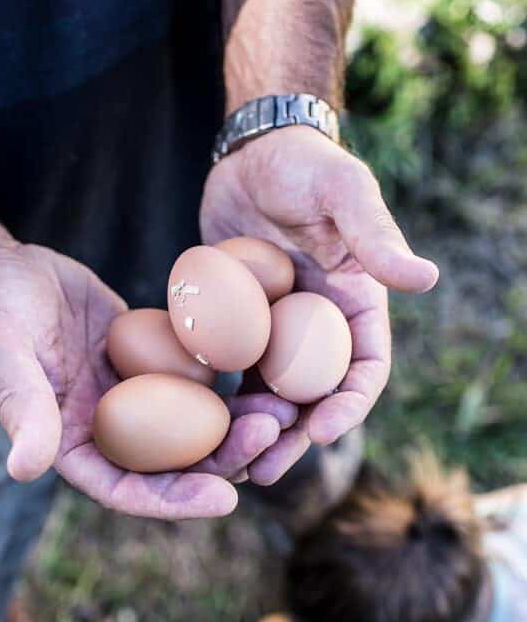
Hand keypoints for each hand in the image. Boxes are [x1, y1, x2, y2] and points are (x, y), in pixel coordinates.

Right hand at [0, 243, 293, 517]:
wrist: (1, 271)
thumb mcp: (0, 358)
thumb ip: (20, 409)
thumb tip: (27, 469)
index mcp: (72, 446)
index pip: (126, 490)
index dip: (175, 500)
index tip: (226, 499)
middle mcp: (109, 427)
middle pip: (174, 460)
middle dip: (224, 455)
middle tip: (270, 432)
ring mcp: (133, 393)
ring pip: (193, 420)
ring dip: (237, 419)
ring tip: (282, 406)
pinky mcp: (149, 357)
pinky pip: (193, 373)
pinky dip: (228, 374)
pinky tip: (267, 362)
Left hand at [200, 126, 438, 477]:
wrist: (252, 154)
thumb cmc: (306, 165)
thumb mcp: (345, 193)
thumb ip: (376, 237)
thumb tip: (427, 278)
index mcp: (356, 304)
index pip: (365, 369)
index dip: (349, 405)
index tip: (320, 430)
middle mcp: (318, 325)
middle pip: (314, 396)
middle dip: (294, 436)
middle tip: (264, 468)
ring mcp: (276, 328)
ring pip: (270, 393)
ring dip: (253, 430)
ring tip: (227, 463)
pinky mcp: (237, 324)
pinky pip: (230, 369)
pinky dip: (218, 398)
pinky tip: (193, 424)